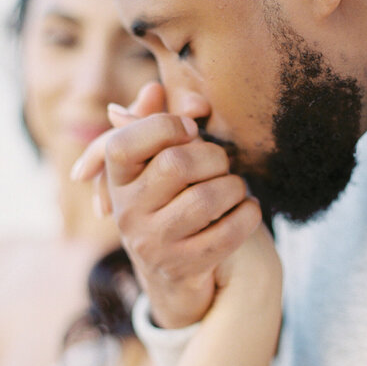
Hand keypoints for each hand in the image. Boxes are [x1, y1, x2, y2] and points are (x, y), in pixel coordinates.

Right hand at [72, 83, 262, 327]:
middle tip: (223, 163)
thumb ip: (157, 122)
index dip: (164, 126)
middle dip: (213, 156)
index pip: (124, 142)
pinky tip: (247, 209)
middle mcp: (127, 214)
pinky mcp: (184, 268)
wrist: (175, 276)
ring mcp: (153, 245)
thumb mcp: (158, 164)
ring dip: (234, 186)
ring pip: (207, 198)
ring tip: (236, 188)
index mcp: (117, 180)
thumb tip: (154, 89)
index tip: (191, 129)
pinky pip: (229, 231)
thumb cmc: (171, 201)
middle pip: (175, 164)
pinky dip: (248, 214)